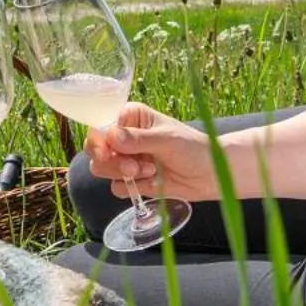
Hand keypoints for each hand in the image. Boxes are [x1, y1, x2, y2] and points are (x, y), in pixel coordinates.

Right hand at [81, 103, 220, 202]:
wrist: (209, 174)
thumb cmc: (192, 148)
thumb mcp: (166, 140)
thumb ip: (137, 139)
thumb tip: (110, 135)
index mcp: (130, 117)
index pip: (101, 126)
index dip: (99, 141)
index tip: (107, 152)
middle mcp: (124, 136)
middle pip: (95, 149)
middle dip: (111, 162)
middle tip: (132, 168)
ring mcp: (126, 159)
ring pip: (102, 168)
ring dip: (122, 174)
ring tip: (149, 171)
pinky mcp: (132, 180)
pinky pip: (116, 187)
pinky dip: (130, 187)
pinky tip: (151, 181)